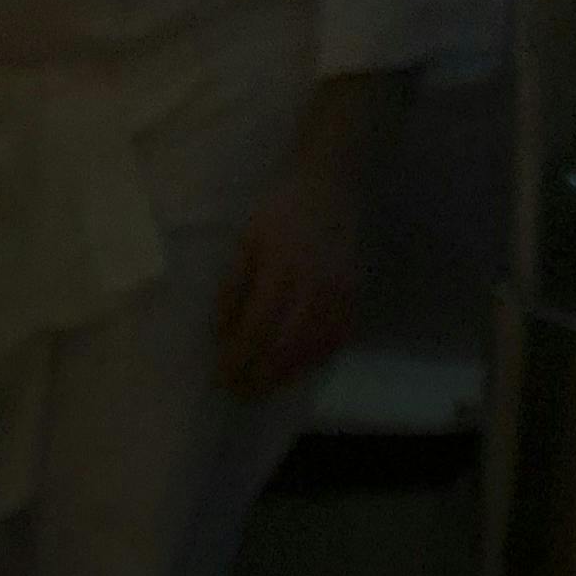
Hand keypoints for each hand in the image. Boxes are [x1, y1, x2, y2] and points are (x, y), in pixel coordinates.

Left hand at [215, 158, 365, 397]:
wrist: (330, 183)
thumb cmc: (280, 210)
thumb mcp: (246, 241)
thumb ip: (234, 287)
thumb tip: (222, 332)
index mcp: (280, 268)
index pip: (256, 329)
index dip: (238, 359)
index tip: (221, 377)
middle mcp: (313, 284)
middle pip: (285, 347)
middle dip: (260, 376)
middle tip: (239, 392)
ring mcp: (339, 291)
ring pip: (313, 348)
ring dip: (286, 374)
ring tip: (263, 387)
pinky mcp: (354, 293)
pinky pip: (337, 338)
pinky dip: (315, 360)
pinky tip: (297, 368)